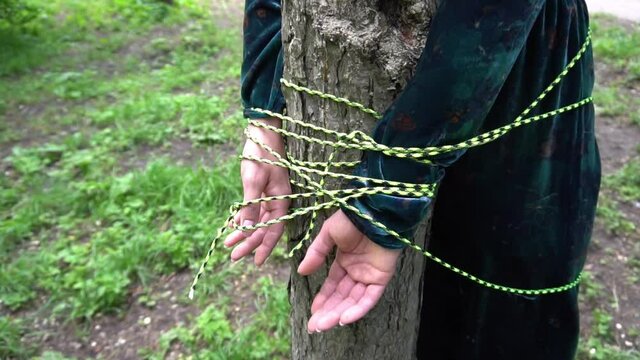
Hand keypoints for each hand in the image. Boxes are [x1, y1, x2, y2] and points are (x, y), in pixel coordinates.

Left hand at [223, 118, 290, 265]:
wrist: (262, 130)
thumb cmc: (261, 153)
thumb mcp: (253, 179)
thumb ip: (251, 205)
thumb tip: (247, 229)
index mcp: (281, 199)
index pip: (274, 229)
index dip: (264, 246)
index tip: (255, 261)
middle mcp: (277, 200)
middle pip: (264, 228)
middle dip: (248, 242)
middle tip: (233, 257)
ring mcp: (269, 195)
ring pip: (256, 220)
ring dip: (243, 232)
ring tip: (228, 244)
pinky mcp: (261, 189)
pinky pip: (252, 210)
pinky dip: (242, 218)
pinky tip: (231, 226)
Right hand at [297, 210, 400, 332]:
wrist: (373, 212)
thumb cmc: (351, 219)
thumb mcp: (328, 234)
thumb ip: (316, 254)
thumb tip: (301, 272)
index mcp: (345, 261)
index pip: (332, 286)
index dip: (322, 299)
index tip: (312, 313)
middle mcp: (357, 271)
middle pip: (341, 297)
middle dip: (328, 312)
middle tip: (314, 326)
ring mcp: (369, 275)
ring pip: (354, 301)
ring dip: (339, 313)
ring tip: (325, 325)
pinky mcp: (382, 278)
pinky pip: (369, 298)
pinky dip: (358, 309)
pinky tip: (344, 318)